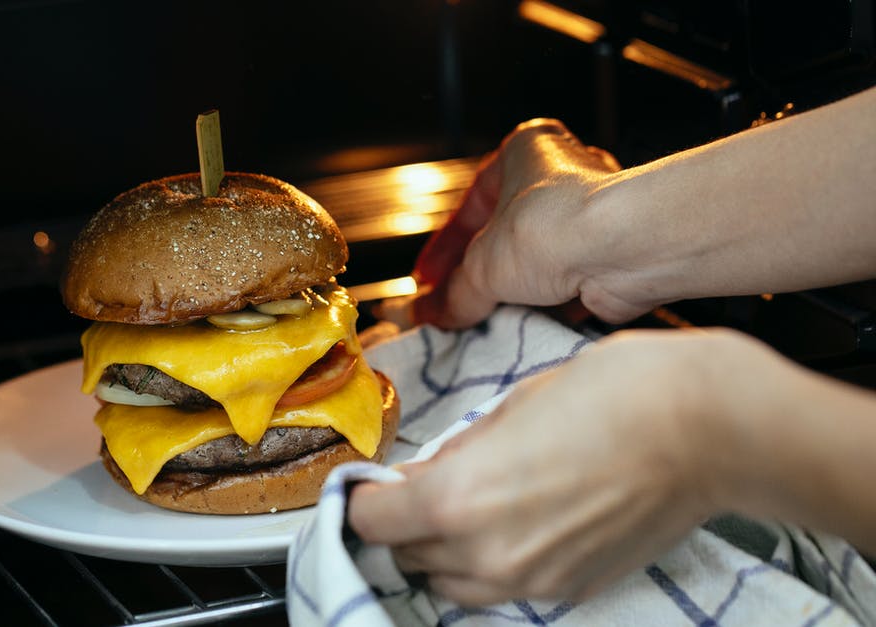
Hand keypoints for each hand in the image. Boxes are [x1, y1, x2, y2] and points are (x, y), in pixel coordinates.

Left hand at [347, 329, 749, 604]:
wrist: (708, 427)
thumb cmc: (617, 395)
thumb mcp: (512, 406)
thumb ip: (457, 451)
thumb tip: (426, 473)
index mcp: (458, 499)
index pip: (371, 521)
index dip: (362, 498)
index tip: (368, 483)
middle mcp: (487, 553)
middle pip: (405, 556)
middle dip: (399, 522)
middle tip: (413, 489)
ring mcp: (531, 580)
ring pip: (449, 584)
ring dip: (438, 551)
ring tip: (458, 508)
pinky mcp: (570, 589)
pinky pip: (502, 589)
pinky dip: (487, 563)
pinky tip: (508, 522)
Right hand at [409, 119, 634, 327]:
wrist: (626, 250)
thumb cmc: (553, 227)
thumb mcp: (482, 266)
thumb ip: (454, 293)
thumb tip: (432, 314)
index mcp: (525, 151)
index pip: (471, 205)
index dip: (444, 249)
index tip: (428, 280)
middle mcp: (562, 177)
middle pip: (504, 235)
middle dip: (478, 274)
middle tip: (453, 303)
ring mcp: (590, 217)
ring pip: (537, 263)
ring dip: (513, 294)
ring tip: (485, 321)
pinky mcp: (611, 256)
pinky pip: (566, 286)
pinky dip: (545, 308)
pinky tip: (524, 327)